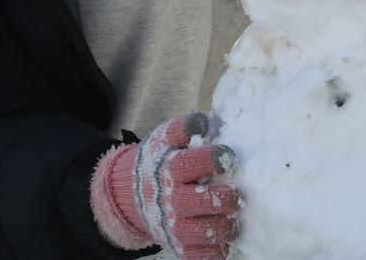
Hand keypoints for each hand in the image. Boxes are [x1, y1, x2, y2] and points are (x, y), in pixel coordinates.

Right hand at [90, 111, 238, 258]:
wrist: (130, 192)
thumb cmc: (160, 159)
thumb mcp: (166, 137)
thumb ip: (186, 127)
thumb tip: (206, 120)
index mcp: (168, 168)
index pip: (188, 163)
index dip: (211, 159)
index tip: (228, 156)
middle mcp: (168, 198)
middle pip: (196, 202)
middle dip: (221, 198)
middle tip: (234, 194)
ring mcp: (170, 224)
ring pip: (197, 233)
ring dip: (221, 228)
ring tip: (233, 220)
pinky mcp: (175, 244)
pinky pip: (194, 256)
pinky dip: (212, 253)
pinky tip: (224, 243)